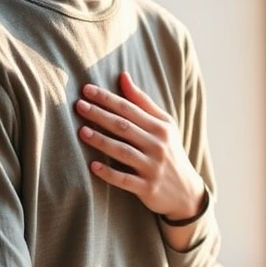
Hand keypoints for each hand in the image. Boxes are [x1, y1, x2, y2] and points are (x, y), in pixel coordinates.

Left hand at [76, 72, 204, 220]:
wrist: (186, 191)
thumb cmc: (169, 151)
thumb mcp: (164, 125)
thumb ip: (142, 102)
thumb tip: (123, 75)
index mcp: (161, 127)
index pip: (130, 109)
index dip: (107, 98)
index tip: (87, 90)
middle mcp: (158, 145)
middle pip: (124, 127)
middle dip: (100, 115)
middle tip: (79, 106)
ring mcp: (153, 167)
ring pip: (123, 151)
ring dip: (102, 141)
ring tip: (82, 132)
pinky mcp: (147, 188)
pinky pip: (125, 180)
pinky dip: (109, 173)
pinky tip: (93, 166)